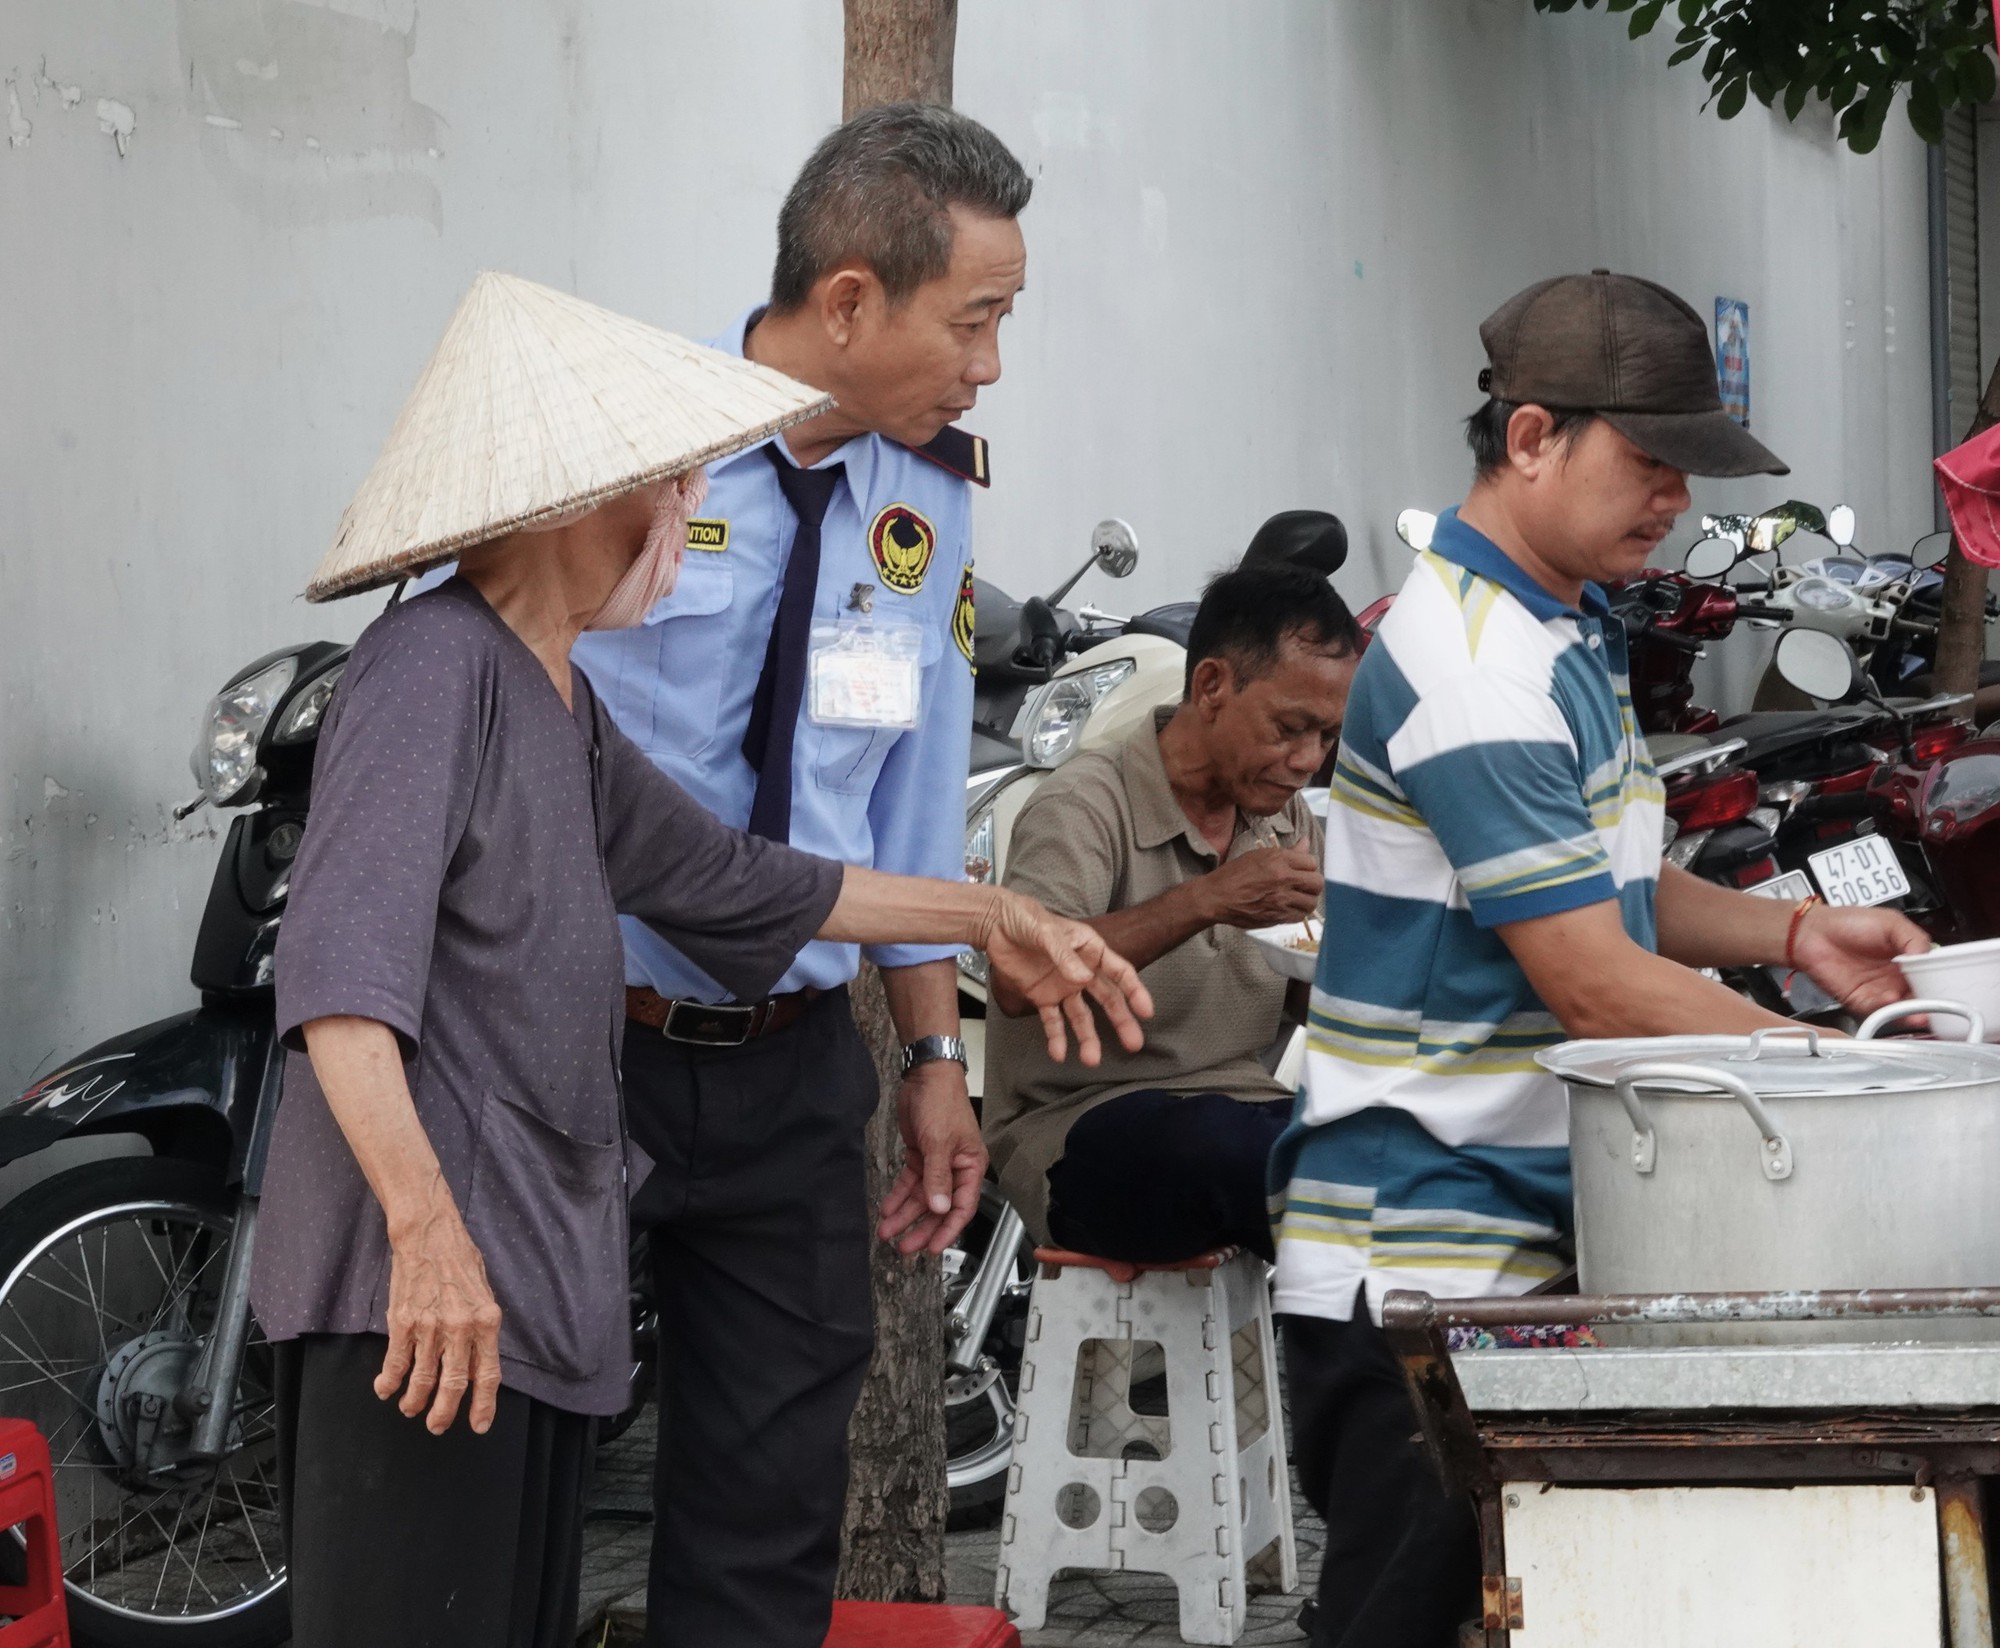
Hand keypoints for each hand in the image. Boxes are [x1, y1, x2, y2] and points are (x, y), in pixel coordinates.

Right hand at [376, 1176, 503, 1434]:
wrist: (429, 1235)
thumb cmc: (460, 1262)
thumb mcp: (483, 1295)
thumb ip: (481, 1332)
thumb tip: (474, 1368)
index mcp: (487, 1321)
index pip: (488, 1374)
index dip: (483, 1405)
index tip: (479, 1426)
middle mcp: (461, 1328)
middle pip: (453, 1385)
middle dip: (444, 1413)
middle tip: (437, 1427)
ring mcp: (430, 1326)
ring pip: (422, 1379)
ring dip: (414, 1400)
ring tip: (410, 1409)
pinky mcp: (403, 1321)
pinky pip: (395, 1362)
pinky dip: (389, 1381)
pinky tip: (385, 1389)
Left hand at [876, 1061, 985, 1255]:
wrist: (926, 1076)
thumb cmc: (943, 1103)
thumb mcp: (939, 1143)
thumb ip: (938, 1178)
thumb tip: (940, 1208)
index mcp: (970, 1167)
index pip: (962, 1207)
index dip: (948, 1229)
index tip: (933, 1248)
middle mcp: (955, 1169)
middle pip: (939, 1207)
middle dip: (921, 1227)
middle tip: (904, 1247)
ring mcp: (936, 1163)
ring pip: (921, 1198)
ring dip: (905, 1215)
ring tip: (888, 1232)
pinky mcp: (920, 1156)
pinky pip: (909, 1183)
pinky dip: (898, 1196)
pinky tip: (887, 1209)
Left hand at [978, 889, 1153, 1065]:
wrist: (995, 923)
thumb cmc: (1025, 918)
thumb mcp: (1046, 931)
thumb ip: (1064, 955)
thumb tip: (1083, 978)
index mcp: (1090, 949)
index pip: (1119, 972)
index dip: (1134, 991)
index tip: (1145, 1011)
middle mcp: (1081, 971)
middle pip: (1107, 999)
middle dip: (1120, 1022)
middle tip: (1133, 1044)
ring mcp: (1063, 986)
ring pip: (1082, 1016)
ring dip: (1088, 1038)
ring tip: (1091, 1059)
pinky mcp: (1042, 996)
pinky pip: (1052, 1020)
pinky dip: (1056, 1037)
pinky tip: (1058, 1053)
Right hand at [1198, 845, 1322, 928]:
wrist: (1217, 897)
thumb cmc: (1234, 874)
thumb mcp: (1259, 855)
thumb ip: (1287, 852)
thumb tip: (1305, 842)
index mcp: (1278, 860)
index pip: (1311, 861)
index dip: (1308, 865)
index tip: (1301, 869)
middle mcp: (1283, 879)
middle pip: (1316, 882)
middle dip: (1313, 883)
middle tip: (1303, 884)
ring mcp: (1281, 900)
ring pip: (1311, 902)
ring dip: (1307, 899)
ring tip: (1298, 897)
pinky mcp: (1277, 917)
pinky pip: (1299, 916)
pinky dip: (1297, 912)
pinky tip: (1289, 907)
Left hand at [1790, 902, 1931, 1016]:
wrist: (1812, 933)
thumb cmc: (1849, 923)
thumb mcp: (1890, 922)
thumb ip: (1912, 938)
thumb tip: (1927, 954)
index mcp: (1907, 960)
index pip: (1930, 977)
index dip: (1939, 984)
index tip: (1947, 988)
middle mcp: (1896, 979)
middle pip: (1920, 997)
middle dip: (1930, 1004)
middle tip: (1937, 1005)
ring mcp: (1880, 991)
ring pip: (1902, 1009)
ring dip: (1912, 1013)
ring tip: (1920, 1012)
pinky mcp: (1861, 1001)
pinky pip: (1878, 1011)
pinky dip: (1887, 1010)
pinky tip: (1892, 1001)